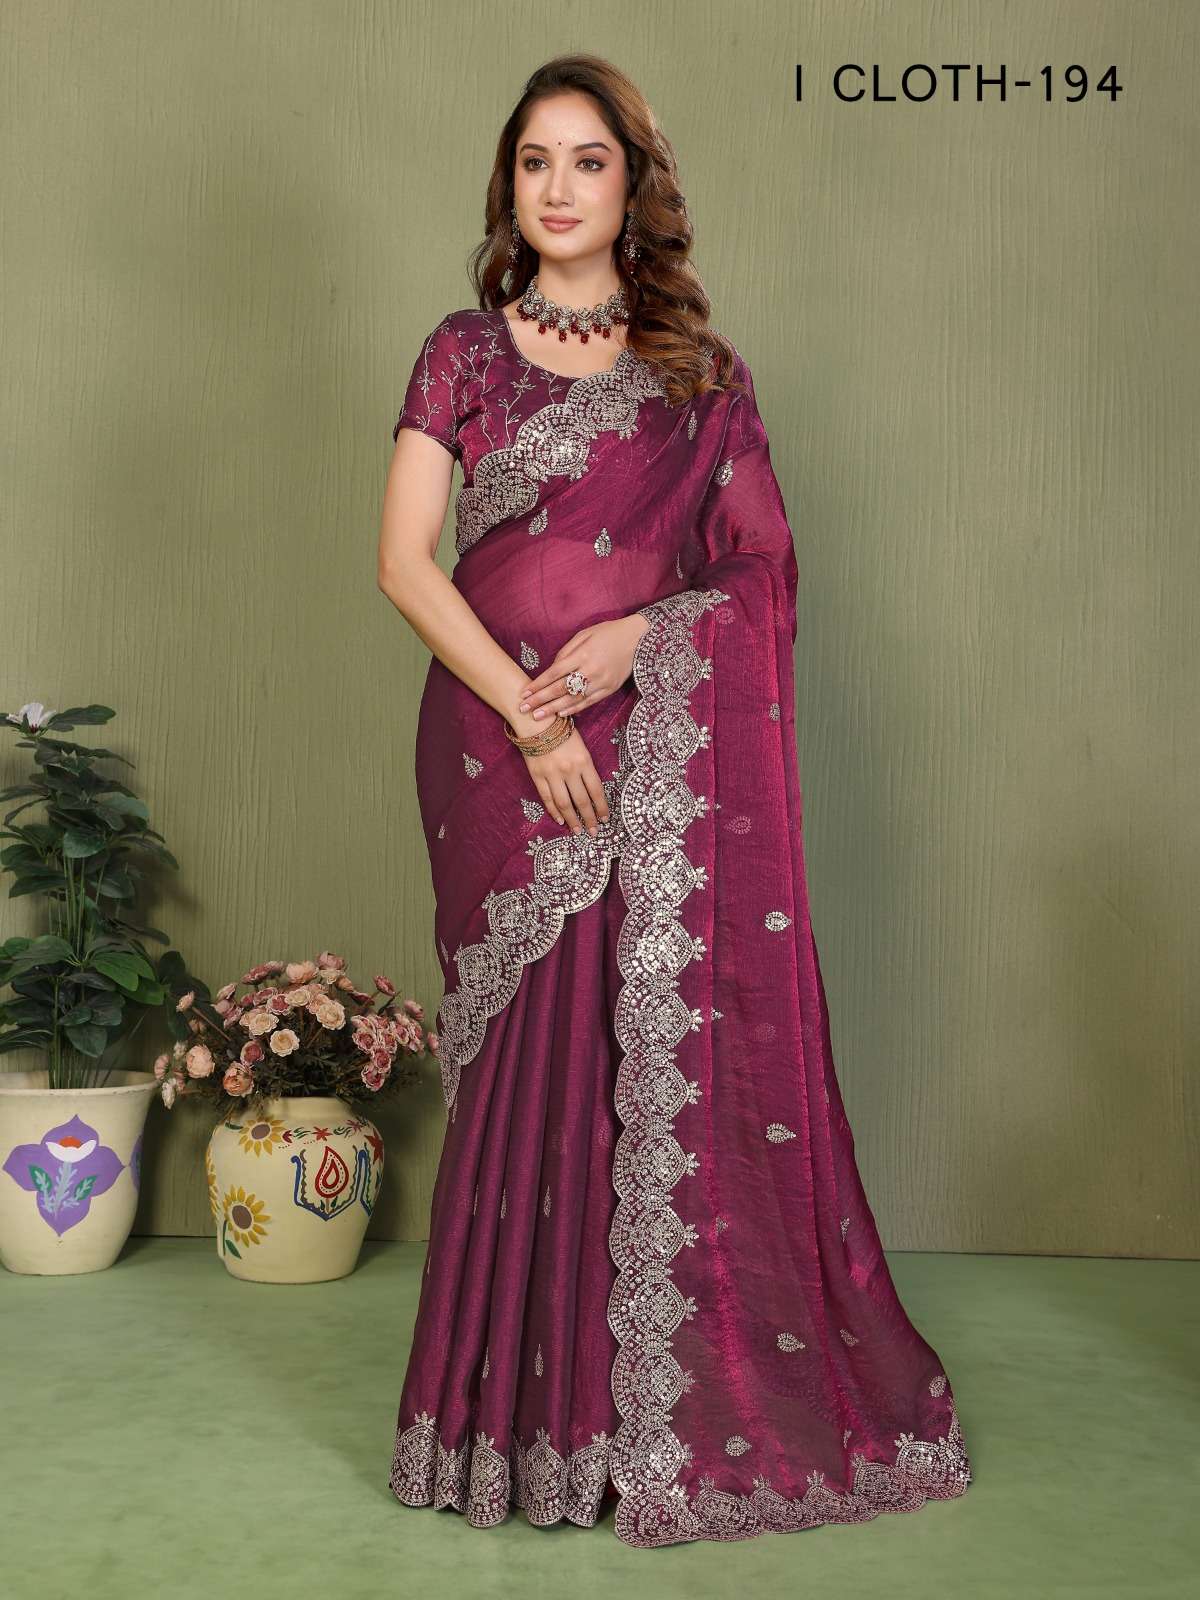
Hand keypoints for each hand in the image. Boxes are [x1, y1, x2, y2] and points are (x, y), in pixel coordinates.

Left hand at [516, 614, 649, 723]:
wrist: (637, 639)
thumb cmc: (607, 633)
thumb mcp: (584, 635)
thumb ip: (566, 652)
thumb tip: (551, 670)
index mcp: (583, 654)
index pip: (554, 673)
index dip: (538, 684)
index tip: (524, 693)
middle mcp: (591, 670)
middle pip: (560, 689)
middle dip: (540, 700)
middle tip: (523, 708)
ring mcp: (601, 682)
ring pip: (573, 699)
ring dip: (553, 709)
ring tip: (538, 716)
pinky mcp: (610, 689)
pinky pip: (589, 702)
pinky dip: (574, 709)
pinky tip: (560, 714)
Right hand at [522, 727, 610, 837]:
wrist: (535, 721)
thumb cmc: (561, 731)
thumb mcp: (581, 746)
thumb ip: (586, 767)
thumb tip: (592, 791)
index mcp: (584, 761)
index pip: (596, 790)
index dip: (602, 807)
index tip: (605, 819)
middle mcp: (569, 770)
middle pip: (582, 801)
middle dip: (589, 818)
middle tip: (594, 832)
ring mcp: (552, 774)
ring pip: (564, 803)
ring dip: (572, 820)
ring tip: (578, 831)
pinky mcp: (537, 776)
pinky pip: (547, 798)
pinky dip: (554, 811)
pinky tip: (561, 820)